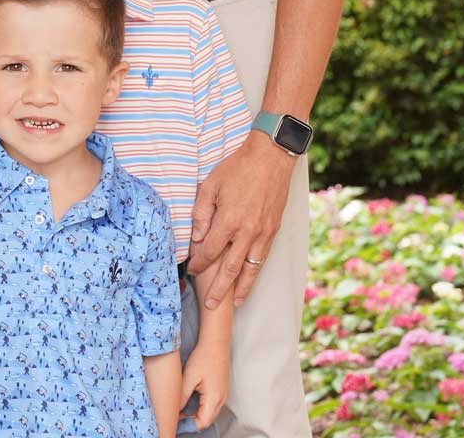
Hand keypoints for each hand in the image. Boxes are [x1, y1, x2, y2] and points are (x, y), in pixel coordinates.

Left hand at [178, 342, 227, 429]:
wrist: (216, 343)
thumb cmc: (203, 357)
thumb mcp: (189, 377)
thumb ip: (182, 396)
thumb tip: (175, 410)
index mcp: (214, 399)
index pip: (202, 422)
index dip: (189, 424)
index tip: (176, 419)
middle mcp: (221, 400)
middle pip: (207, 420)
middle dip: (192, 420)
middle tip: (177, 414)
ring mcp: (223, 395)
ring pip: (210, 413)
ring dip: (197, 414)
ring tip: (182, 408)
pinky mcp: (222, 390)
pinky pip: (212, 405)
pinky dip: (202, 407)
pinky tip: (192, 400)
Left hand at [188, 134, 293, 305]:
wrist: (270, 159)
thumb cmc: (237, 168)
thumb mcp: (211, 185)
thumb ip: (201, 213)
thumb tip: (197, 238)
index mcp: (228, 220)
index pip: (210, 251)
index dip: (199, 263)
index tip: (190, 270)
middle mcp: (246, 231)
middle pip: (229, 268)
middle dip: (217, 288)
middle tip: (209, 304)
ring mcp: (262, 233)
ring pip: (249, 268)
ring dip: (240, 288)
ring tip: (232, 303)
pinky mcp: (273, 231)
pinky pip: (262, 258)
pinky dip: (255, 273)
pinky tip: (249, 281)